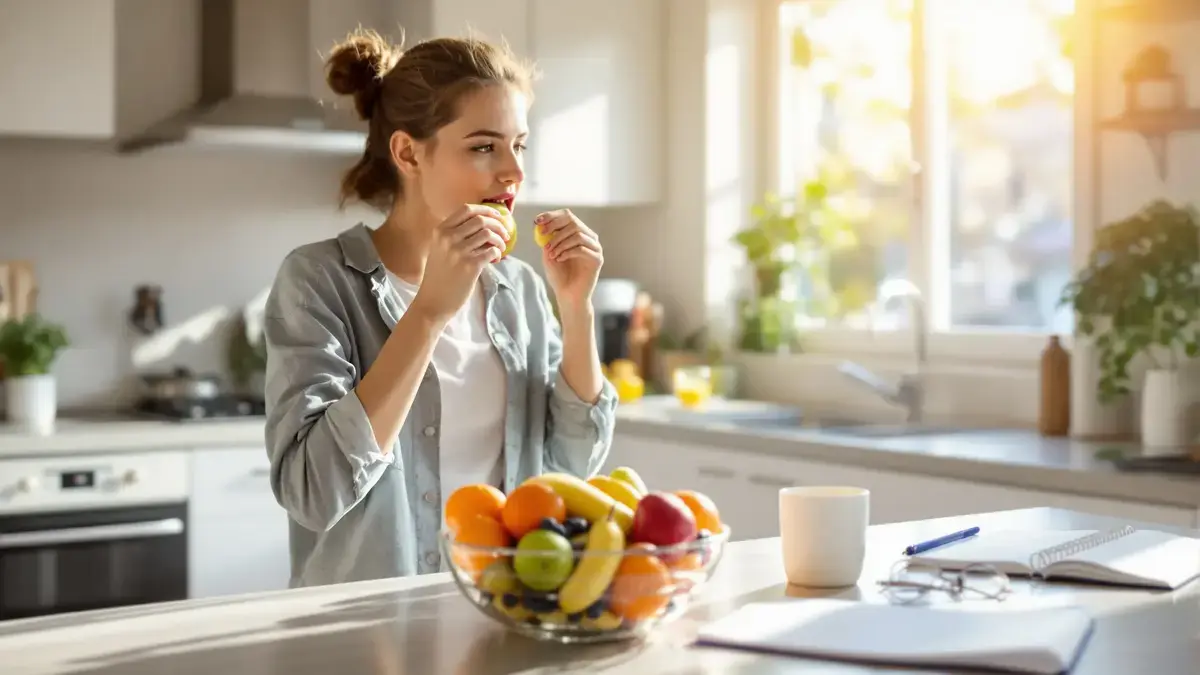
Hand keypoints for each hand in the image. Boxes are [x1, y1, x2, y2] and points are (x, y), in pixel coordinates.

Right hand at [411, 205, 508, 322]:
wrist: (433, 302)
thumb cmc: (439, 276)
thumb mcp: (439, 249)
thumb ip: (454, 235)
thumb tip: (483, 223)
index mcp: (440, 231)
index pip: (466, 209)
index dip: (486, 209)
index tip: (497, 215)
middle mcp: (448, 238)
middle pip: (481, 220)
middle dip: (498, 224)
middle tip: (504, 233)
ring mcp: (458, 251)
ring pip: (489, 234)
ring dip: (500, 239)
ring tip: (500, 247)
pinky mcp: (470, 265)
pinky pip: (492, 251)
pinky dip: (498, 253)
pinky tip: (495, 259)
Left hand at [537, 209, 603, 307]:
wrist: (568, 295)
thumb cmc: (559, 275)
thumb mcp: (549, 253)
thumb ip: (547, 238)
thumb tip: (541, 224)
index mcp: (578, 233)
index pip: (567, 217)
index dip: (552, 216)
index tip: (537, 221)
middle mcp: (589, 238)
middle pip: (574, 222)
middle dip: (555, 228)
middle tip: (542, 236)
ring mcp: (595, 248)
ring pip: (577, 234)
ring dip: (560, 243)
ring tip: (552, 254)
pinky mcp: (597, 259)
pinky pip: (581, 248)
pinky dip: (567, 252)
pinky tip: (559, 259)